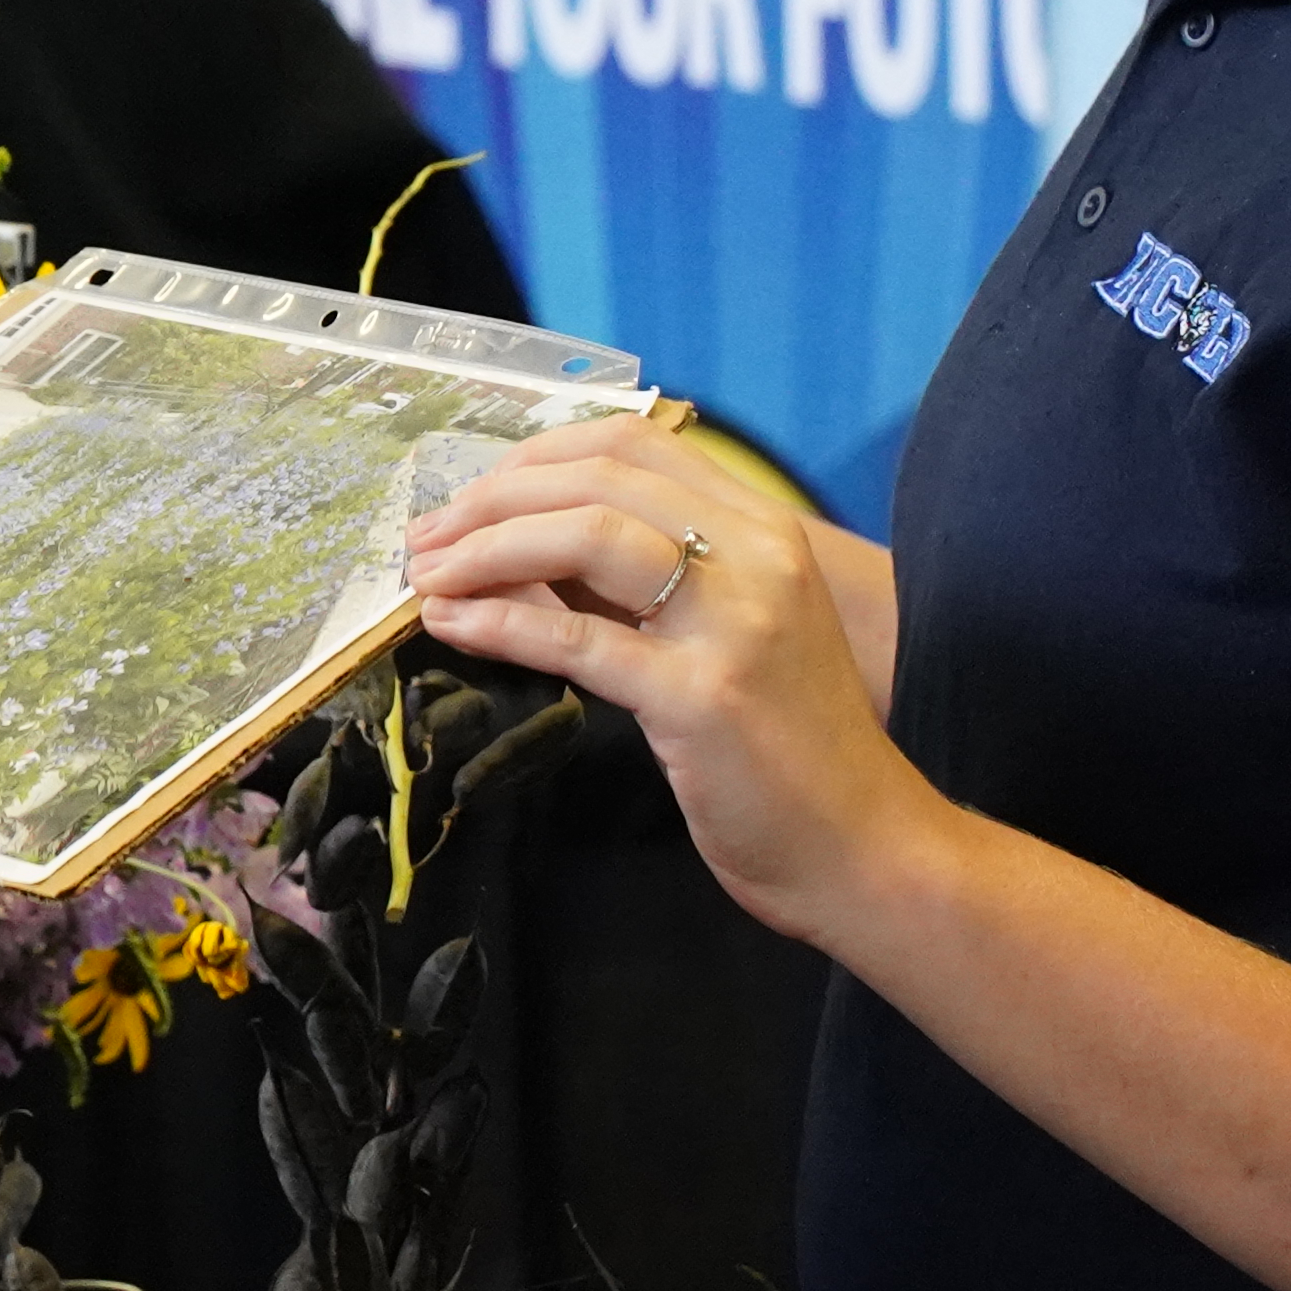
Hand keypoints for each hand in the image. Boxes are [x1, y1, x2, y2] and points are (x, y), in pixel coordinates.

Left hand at [404, 415, 935, 943]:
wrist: (864, 846)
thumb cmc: (787, 749)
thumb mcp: (724, 635)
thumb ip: (642, 584)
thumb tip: (524, 547)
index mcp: (763, 531)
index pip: (632, 444)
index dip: (533, 459)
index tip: (472, 496)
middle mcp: (756, 558)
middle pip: (597, 477)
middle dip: (492, 498)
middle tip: (426, 537)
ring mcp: (733, 624)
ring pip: (586, 535)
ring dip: (486, 547)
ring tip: (428, 575)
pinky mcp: (702, 697)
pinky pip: (579, 638)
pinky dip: (501, 622)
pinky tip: (453, 624)